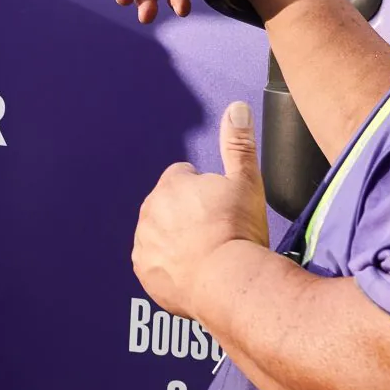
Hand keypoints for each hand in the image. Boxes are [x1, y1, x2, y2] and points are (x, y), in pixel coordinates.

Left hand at [132, 102, 270, 322]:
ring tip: (206, 254)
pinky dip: (168, 267)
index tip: (220, 207)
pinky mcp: (143, 270)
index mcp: (172, 184)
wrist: (228, 282)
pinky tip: (192, 272)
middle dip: (187, 214)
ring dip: (176, 240)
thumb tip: (236, 107)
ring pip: (159, 234)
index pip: (184, 177)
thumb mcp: (246, 182)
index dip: (205, 191)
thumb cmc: (238, 230)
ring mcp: (144, 241)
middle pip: (169, 206)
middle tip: (216, 231)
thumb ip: (238, 144)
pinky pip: (154, 263)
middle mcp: (150, 210)